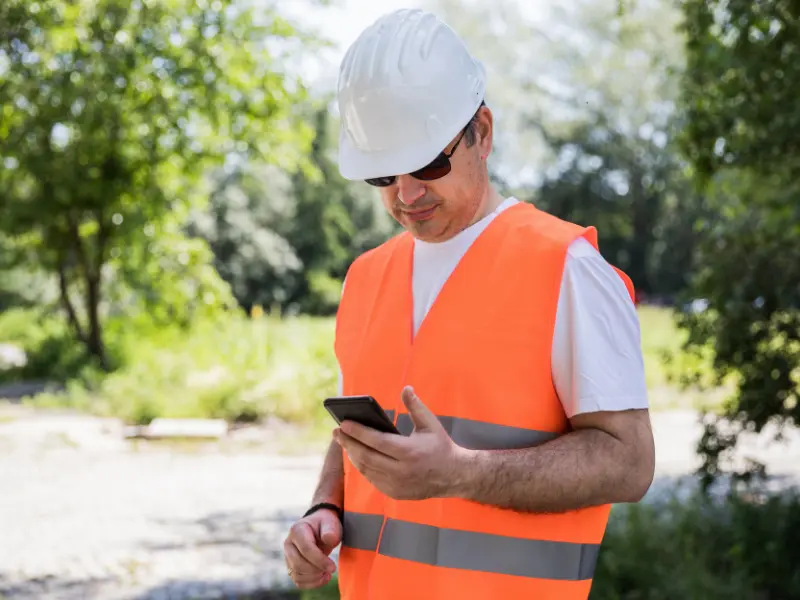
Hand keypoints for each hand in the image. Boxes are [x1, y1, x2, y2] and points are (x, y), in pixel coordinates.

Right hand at [283, 508, 341, 589]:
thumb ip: (331, 530)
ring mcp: (288, 556)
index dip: (320, 561)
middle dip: (317, 570)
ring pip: (297, 575)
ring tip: (327, 573)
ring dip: (314, 578)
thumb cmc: (326, 525)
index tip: (333, 568)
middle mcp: (288, 543)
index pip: (306, 549)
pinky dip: (311, 583)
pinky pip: (298, 581)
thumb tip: (328, 539)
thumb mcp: (331, 523)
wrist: (320, 529)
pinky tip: (322, 578)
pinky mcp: (291, 566)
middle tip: (331, 569)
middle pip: (299, 564)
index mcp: (297, 530)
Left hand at [334, 386, 463, 500]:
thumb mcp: (430, 424)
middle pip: (366, 457)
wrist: (454, 476)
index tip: (343, 423)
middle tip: (336, 432)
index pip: (376, 441)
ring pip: (366, 470)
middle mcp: (401, 471)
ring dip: (352, 455)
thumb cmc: (440, 446)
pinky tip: (357, 456)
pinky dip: (362, 467)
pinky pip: (372, 479)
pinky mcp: (394, 493)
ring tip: (344, 442)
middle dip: (348, 443)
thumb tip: (406, 388)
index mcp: (409, 452)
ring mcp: (397, 485)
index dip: (358, 432)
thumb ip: (415, 406)